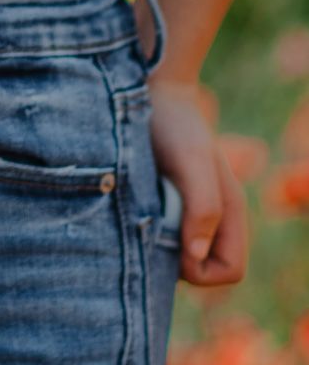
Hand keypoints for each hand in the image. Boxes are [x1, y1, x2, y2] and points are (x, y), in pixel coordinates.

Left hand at [149, 79, 248, 287]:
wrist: (153, 94)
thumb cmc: (174, 125)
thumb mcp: (190, 162)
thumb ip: (203, 206)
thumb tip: (196, 255)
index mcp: (230, 211)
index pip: (230, 270)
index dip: (201, 269)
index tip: (171, 242)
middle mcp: (214, 216)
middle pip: (205, 269)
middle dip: (176, 262)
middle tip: (149, 229)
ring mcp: (192, 211)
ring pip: (181, 255)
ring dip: (159, 245)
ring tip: (141, 214)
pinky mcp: (169, 204)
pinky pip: (164, 235)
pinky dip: (148, 230)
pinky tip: (134, 208)